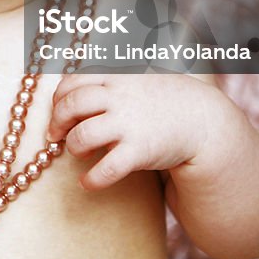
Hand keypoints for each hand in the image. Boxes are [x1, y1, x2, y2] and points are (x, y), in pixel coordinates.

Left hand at [46, 73, 224, 190]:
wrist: (202, 119)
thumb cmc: (161, 98)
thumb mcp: (135, 75)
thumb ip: (106, 77)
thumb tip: (68, 82)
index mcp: (115, 76)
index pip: (72, 82)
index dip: (59, 98)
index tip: (59, 110)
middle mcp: (119, 97)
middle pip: (71, 105)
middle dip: (57, 121)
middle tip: (56, 134)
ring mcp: (129, 124)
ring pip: (82, 136)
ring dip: (73, 147)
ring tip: (79, 152)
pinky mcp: (140, 151)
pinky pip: (106, 169)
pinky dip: (91, 179)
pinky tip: (87, 182)